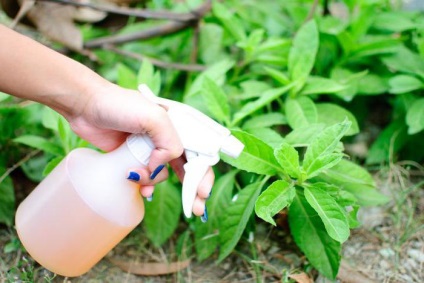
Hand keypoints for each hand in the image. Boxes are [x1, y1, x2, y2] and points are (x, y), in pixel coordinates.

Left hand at [67, 83, 213, 217]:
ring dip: (155, 183)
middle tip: (196, 209)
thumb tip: (160, 167)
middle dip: (193, 189)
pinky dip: (145, 186)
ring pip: (163, 174)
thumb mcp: (153, 117)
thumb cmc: (119, 104)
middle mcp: (166, 138)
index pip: (199, 153)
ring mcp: (149, 149)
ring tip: (139, 181)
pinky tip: (140, 189)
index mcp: (178, 126)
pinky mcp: (132, 158)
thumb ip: (169, 143)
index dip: (203, 175)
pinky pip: (145, 178)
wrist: (85, 105)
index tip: (202, 194)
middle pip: (188, 168)